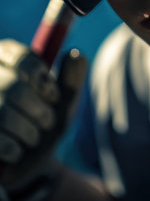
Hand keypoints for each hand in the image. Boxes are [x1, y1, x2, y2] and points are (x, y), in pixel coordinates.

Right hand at [0, 39, 86, 186]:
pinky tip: (17, 151)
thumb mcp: (64, 99)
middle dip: (39, 110)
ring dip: (28, 131)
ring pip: (3, 112)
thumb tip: (76, 56)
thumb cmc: (45, 120)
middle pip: (14, 88)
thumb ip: (72, 76)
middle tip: (48, 122)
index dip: (43, 81)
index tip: (54, 97)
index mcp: (5, 58)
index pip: (21, 59)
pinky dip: (13, 148)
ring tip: (34, 138)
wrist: (29, 160)